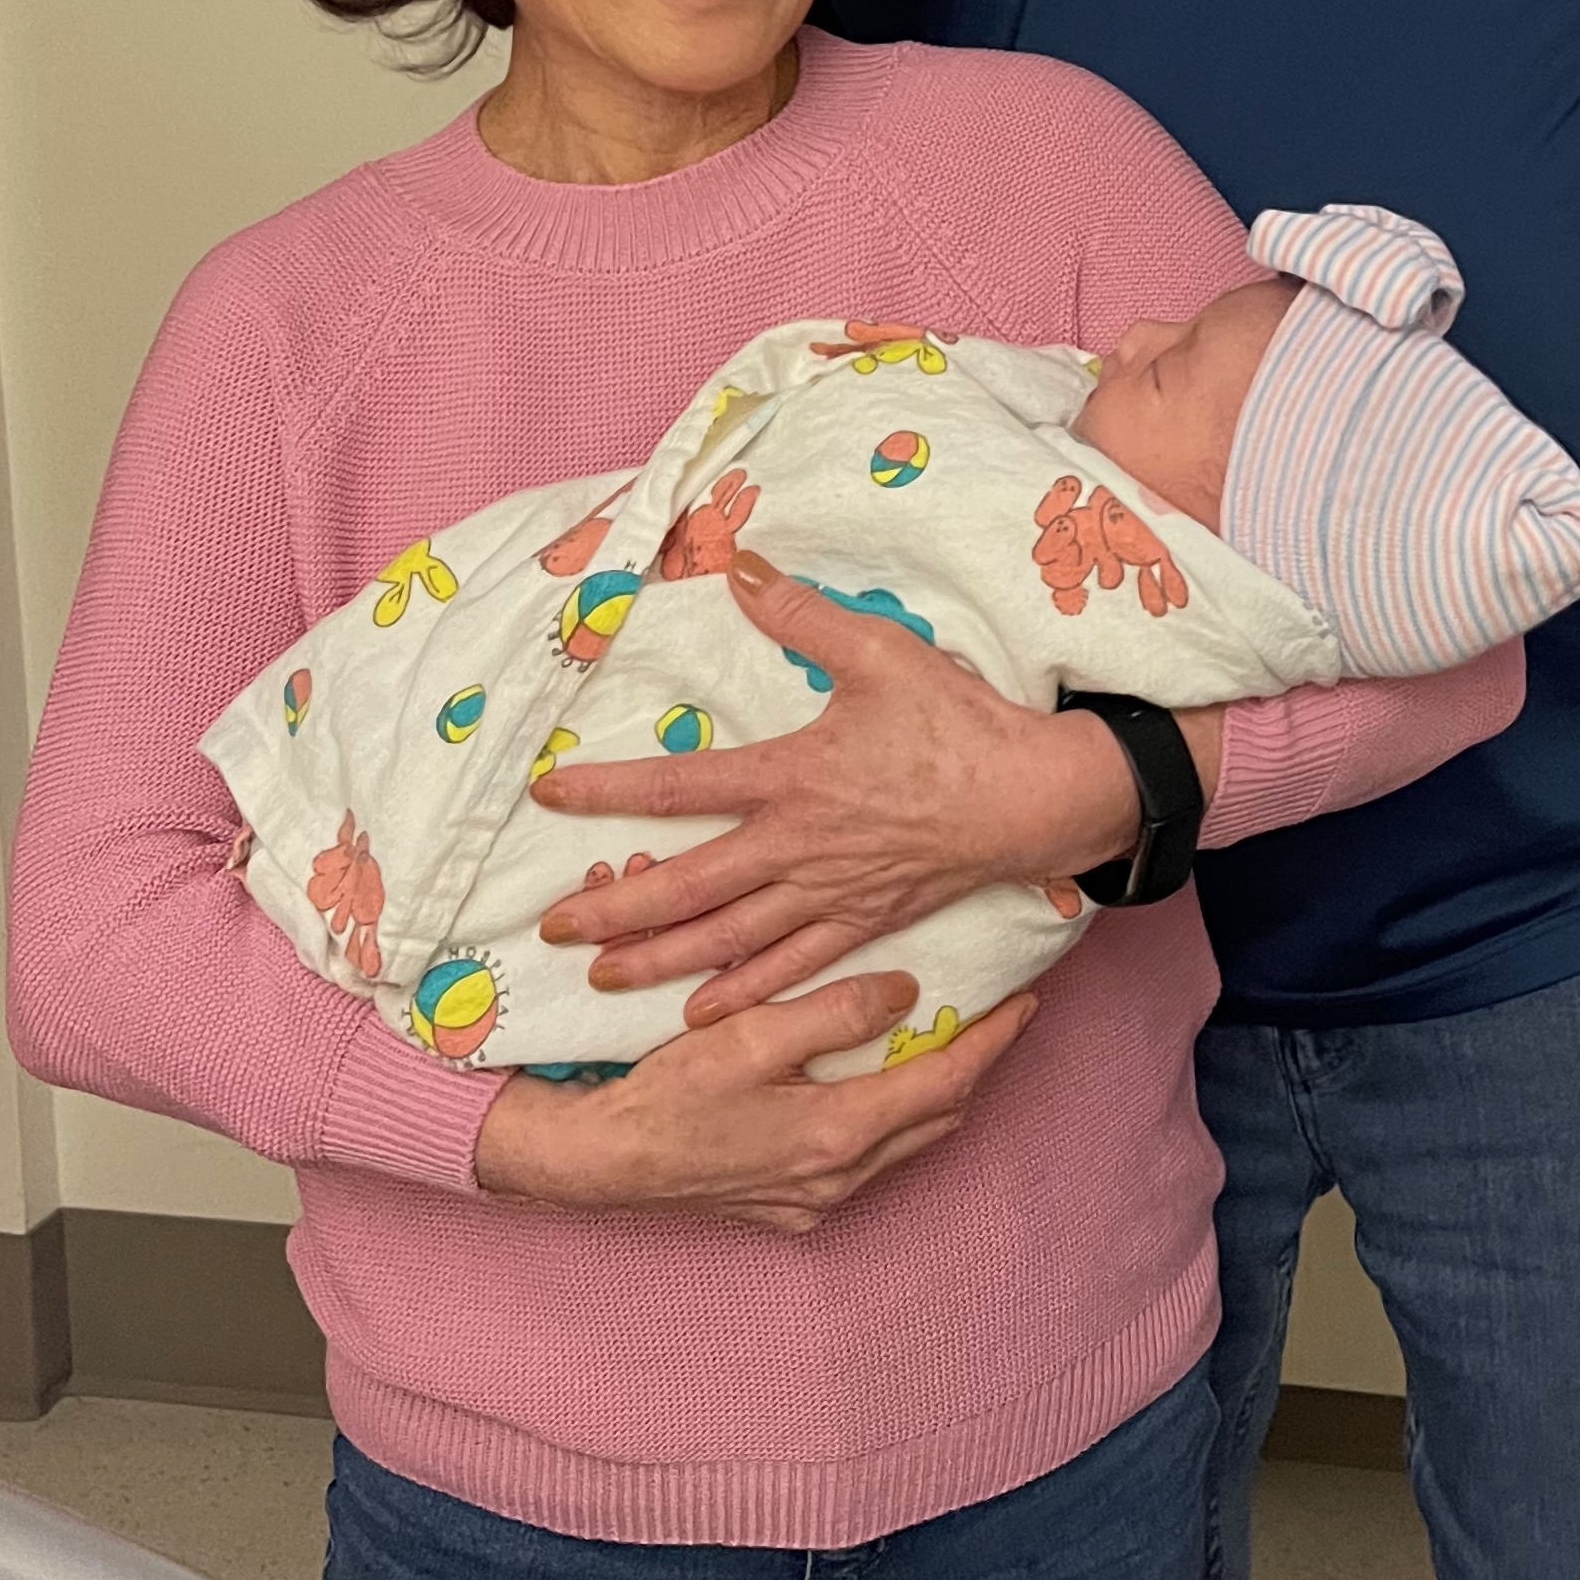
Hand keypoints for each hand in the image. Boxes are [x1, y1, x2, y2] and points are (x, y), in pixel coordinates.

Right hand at [470, 970, 1035, 1232]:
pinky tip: (874, 1089)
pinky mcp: (790, 1210)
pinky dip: (889, 1123)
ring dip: (931, 1097)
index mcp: (837, 1133)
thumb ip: (832, 1011)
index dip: (993, 1041)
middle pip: (936, 1121)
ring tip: (944, 1043)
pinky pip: (866, 1164)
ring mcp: (814, 1203)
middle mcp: (838, 1179)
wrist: (603, 1163)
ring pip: (904, 1146)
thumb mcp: (748, 1034)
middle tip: (993, 1018)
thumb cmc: (667, 1093)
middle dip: (973, 1068)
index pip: (945, 1082)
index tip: (1025, 1003)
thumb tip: (906, 993)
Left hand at [528, 556, 1168, 1020]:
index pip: (679, 785)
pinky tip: (700, 1012)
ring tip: (600, 974)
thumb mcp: (880, 651)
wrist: (1030, 799)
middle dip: (615, 907)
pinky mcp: (861, 922)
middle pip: (686, 886)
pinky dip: (742, 992)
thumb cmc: (957, 723)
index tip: (549, 796)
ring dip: (659, 959)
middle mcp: (796, 847)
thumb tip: (739, 568)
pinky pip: (790, 967)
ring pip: (727, 939)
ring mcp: (827, 894)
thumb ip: (803, 615)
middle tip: (553, 924)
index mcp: (791, 778)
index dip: (608, 791)